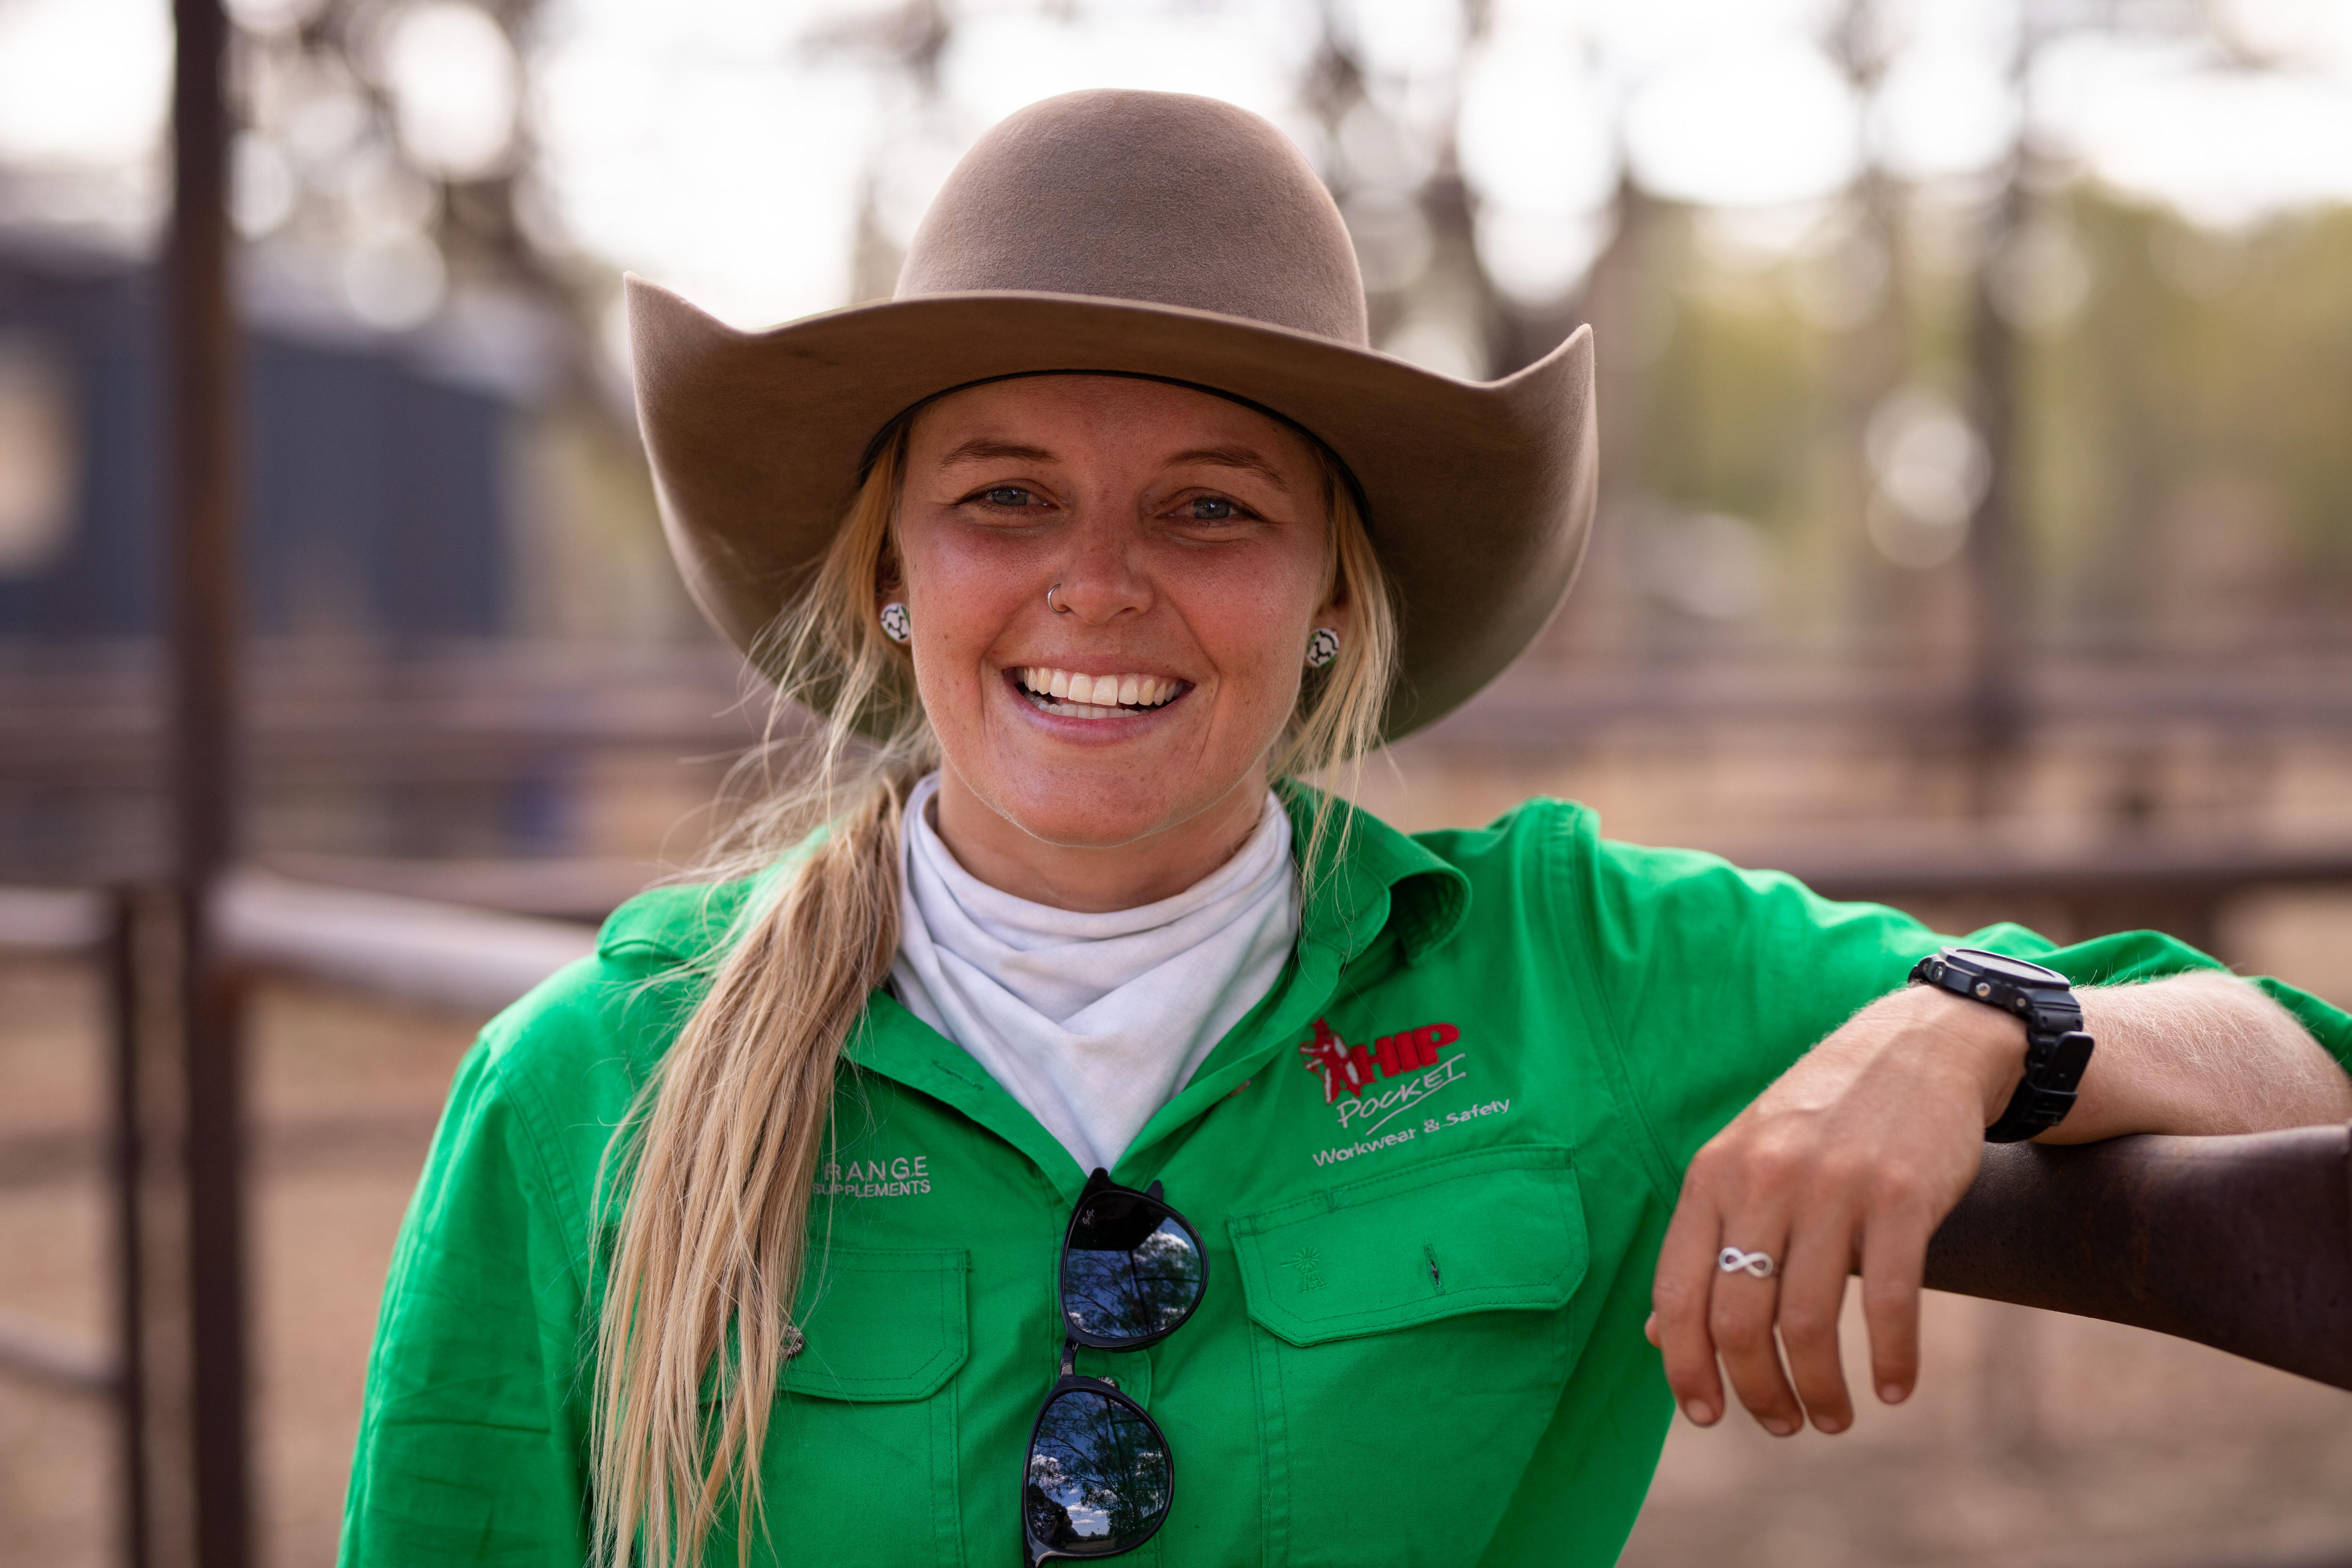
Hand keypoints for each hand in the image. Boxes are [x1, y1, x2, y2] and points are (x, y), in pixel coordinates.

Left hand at [1644, 985, 2023, 1434]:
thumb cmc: (1820, 1120)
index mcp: (1712, 1175)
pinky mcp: (1902, 1195)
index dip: (1683, 1366)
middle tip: (1782, 1424)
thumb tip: (1654, 1334)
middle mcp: (1763, 1179)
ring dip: (1821, 1390)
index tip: (1703, 1414)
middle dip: (1756, 1391)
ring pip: (1808, 1322)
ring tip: (1833, 1417)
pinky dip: (1891, 1360)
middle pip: (1739, 1318)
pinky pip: (1891, 1301)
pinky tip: (1892, 1388)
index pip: (1678, 1291)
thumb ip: (1703, 1243)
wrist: (1915, 1047)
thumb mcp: (1743, 1164)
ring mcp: (1833, 1186)